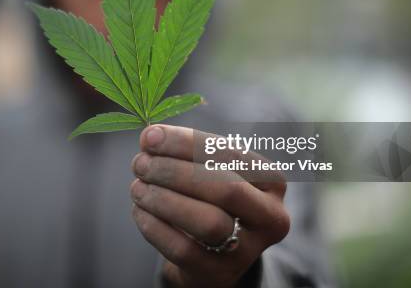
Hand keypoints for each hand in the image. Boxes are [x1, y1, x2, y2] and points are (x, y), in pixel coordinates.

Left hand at [130, 125, 289, 287]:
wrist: (217, 253)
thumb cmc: (213, 198)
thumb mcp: (212, 170)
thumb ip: (186, 150)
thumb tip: (151, 136)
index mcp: (272, 181)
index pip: (229, 154)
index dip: (186, 143)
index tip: (150, 137)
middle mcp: (270, 217)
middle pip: (224, 188)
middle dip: (174, 171)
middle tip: (140, 163)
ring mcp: (247, 250)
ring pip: (207, 221)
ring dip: (163, 198)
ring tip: (137, 186)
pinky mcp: (218, 274)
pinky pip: (183, 249)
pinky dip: (154, 226)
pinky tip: (139, 209)